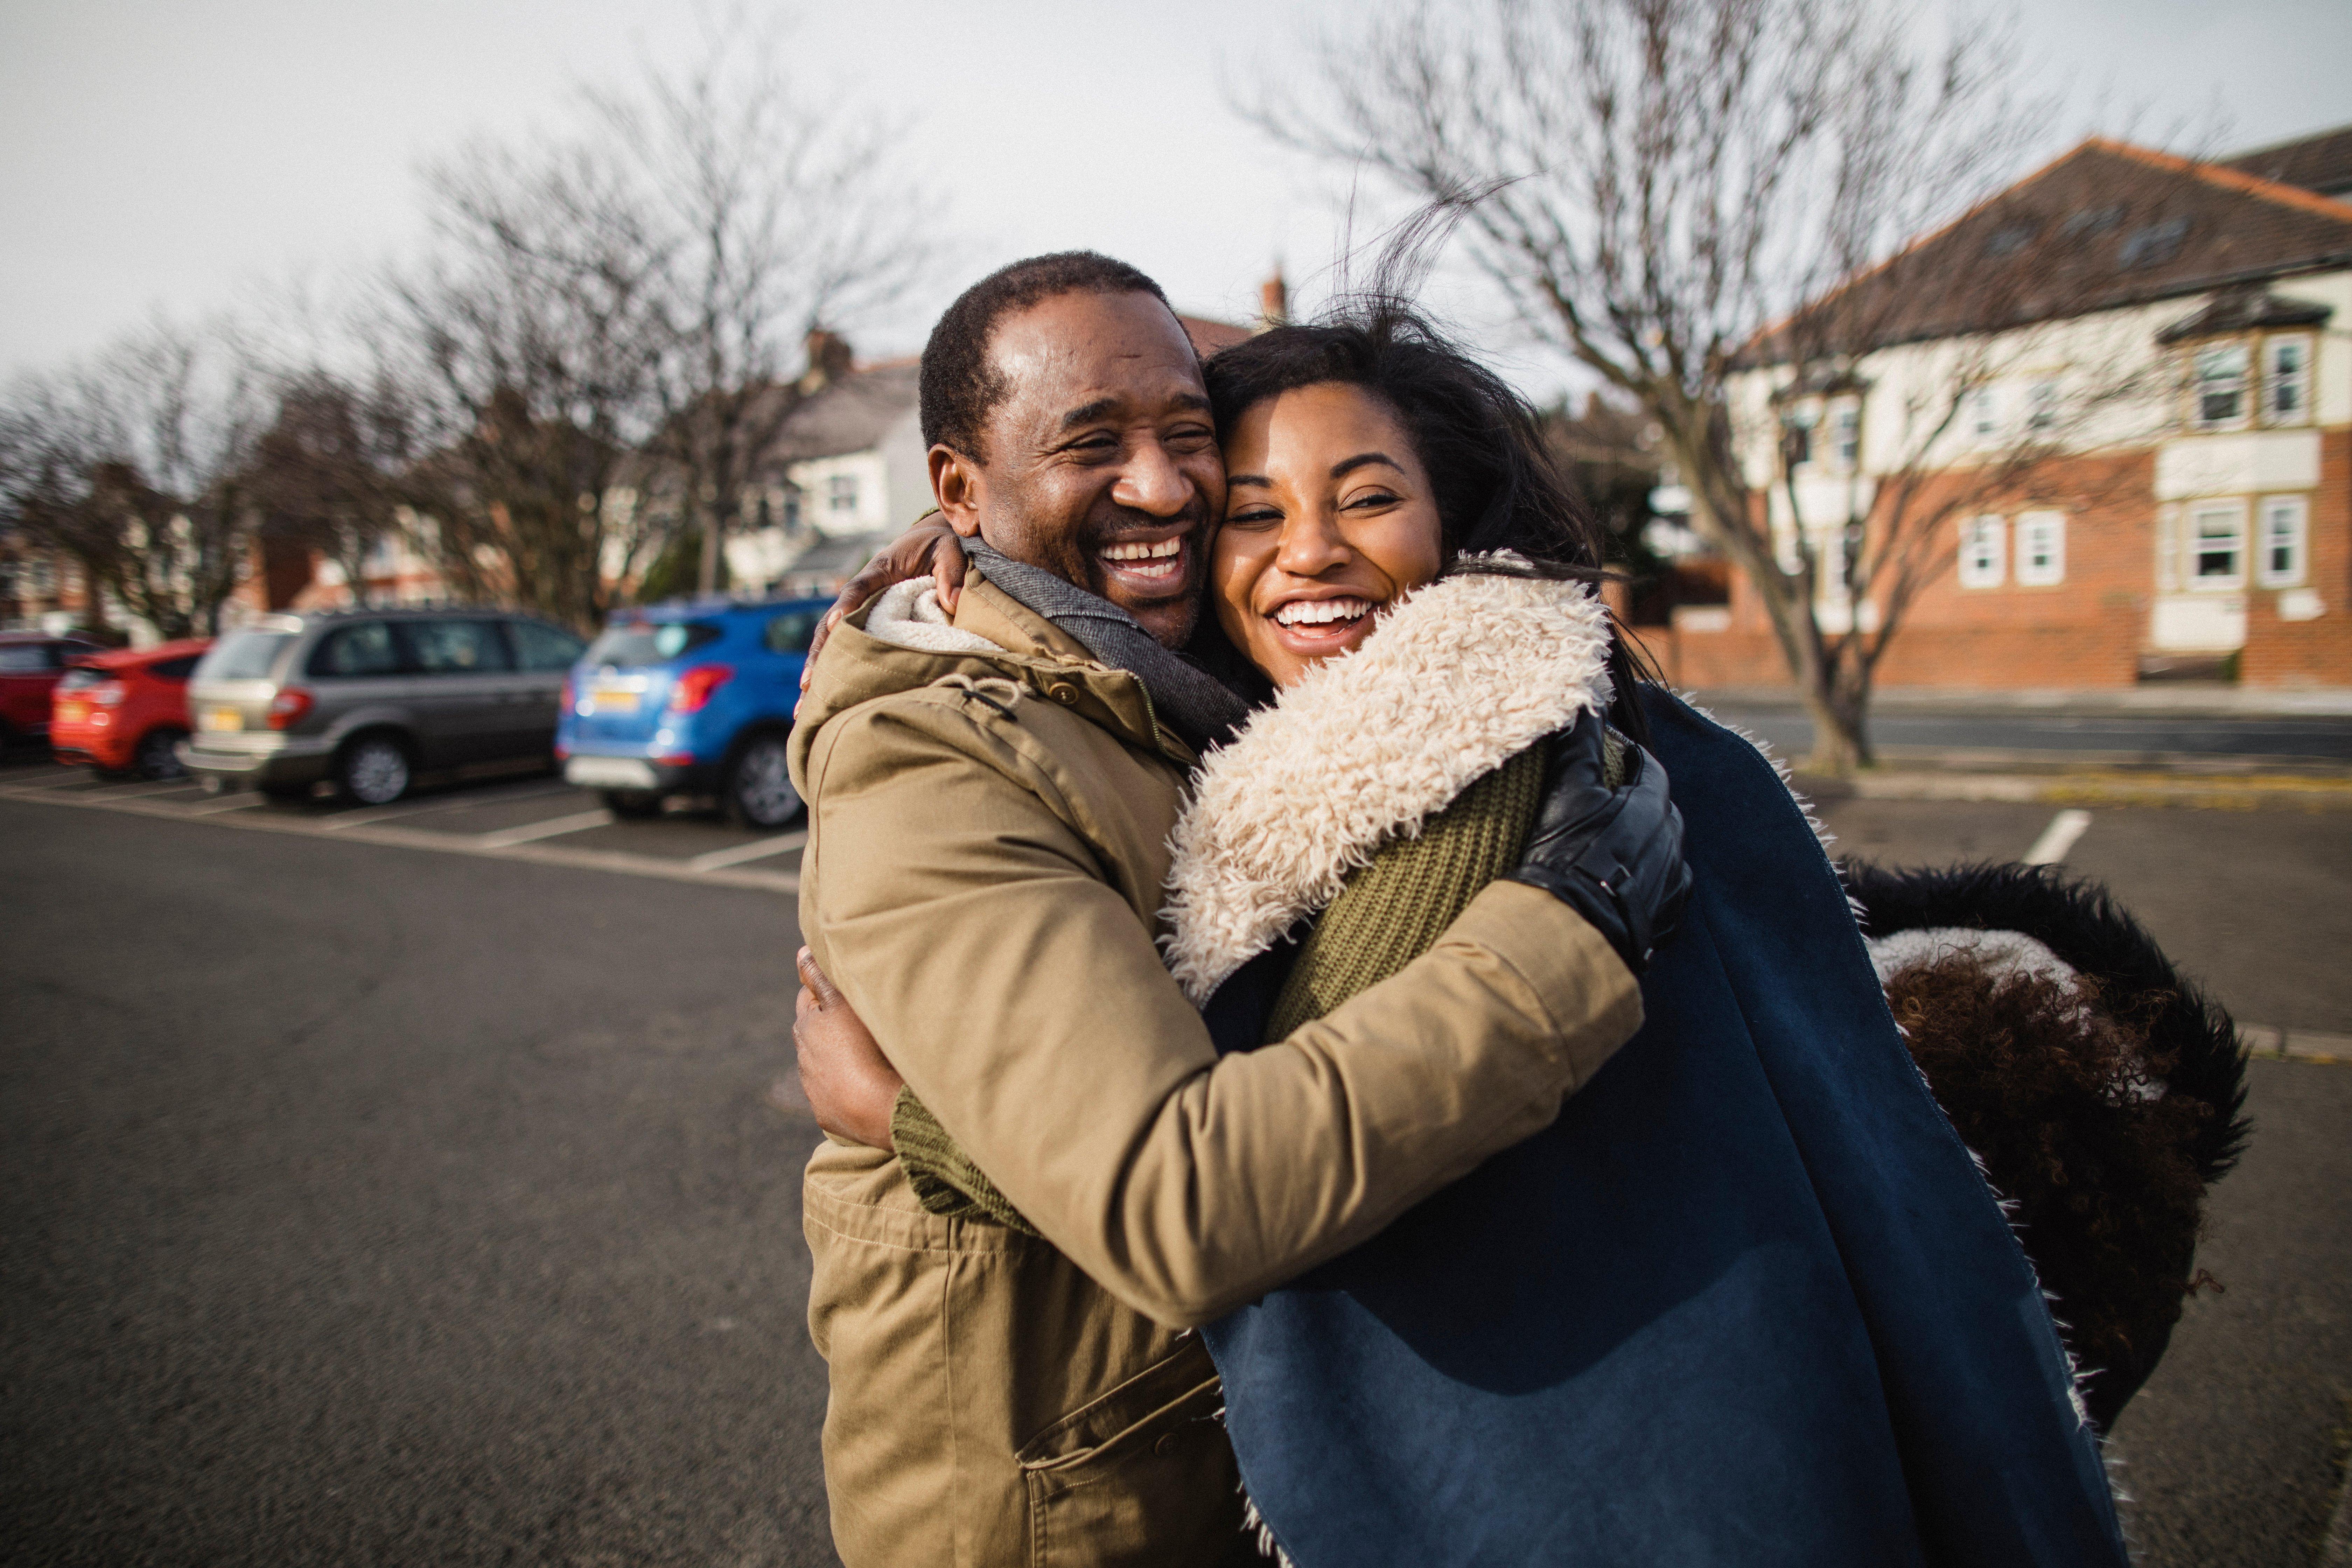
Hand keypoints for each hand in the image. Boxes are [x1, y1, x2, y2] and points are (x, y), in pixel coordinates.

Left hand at [794, 947, 905, 1150]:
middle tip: (852, 1018)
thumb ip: (819, 978)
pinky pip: (831, 1092)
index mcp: (805, 1027)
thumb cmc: (860, 1048)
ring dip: (833, 1055)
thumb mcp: (842, 1004)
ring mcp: (813, 1087)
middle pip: (811, 1031)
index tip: (843, 988)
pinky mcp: (825, 1112)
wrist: (872, 1107)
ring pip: (819, 1062)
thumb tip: (800, 952)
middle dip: (825, 1022)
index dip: (823, 990)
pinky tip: (860, 1083)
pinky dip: (840, 1085)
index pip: (807, 997)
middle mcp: (803, 1057)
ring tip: (860, 1054)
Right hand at [799, 514, 968, 693]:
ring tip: (804, 706)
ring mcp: (860, 614)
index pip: (858, 588)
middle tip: (808, 683)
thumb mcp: (947, 549)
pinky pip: (846, 652)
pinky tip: (821, 704)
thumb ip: (950, 571)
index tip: (838, 623)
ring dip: (819, 672)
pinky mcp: (866, 629)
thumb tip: (952, 602)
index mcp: (878, 571)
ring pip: (832, 643)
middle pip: (832, 624)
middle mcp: (861, 594)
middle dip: (820, 653)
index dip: (847, 605)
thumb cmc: (938, 547)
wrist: (931, 547)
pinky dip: (834, 675)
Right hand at [1505, 710, 1691, 973]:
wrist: (1573, 929)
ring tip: (1618, 846)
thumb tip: (1585, 704)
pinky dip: (1651, 886)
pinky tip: (1630, 889)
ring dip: (1648, 844)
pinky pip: (1665, 896)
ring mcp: (1671, 885)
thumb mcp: (1567, 790)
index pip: (1649, 768)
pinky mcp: (1664, 922)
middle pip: (1662, 810)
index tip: (1611, 752)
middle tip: (1611, 798)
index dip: (1629, 756)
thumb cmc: (1568, 854)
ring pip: (1668, 853)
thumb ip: (1578, 744)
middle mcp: (1672, 844)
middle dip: (1641, 800)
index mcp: (1653, 807)